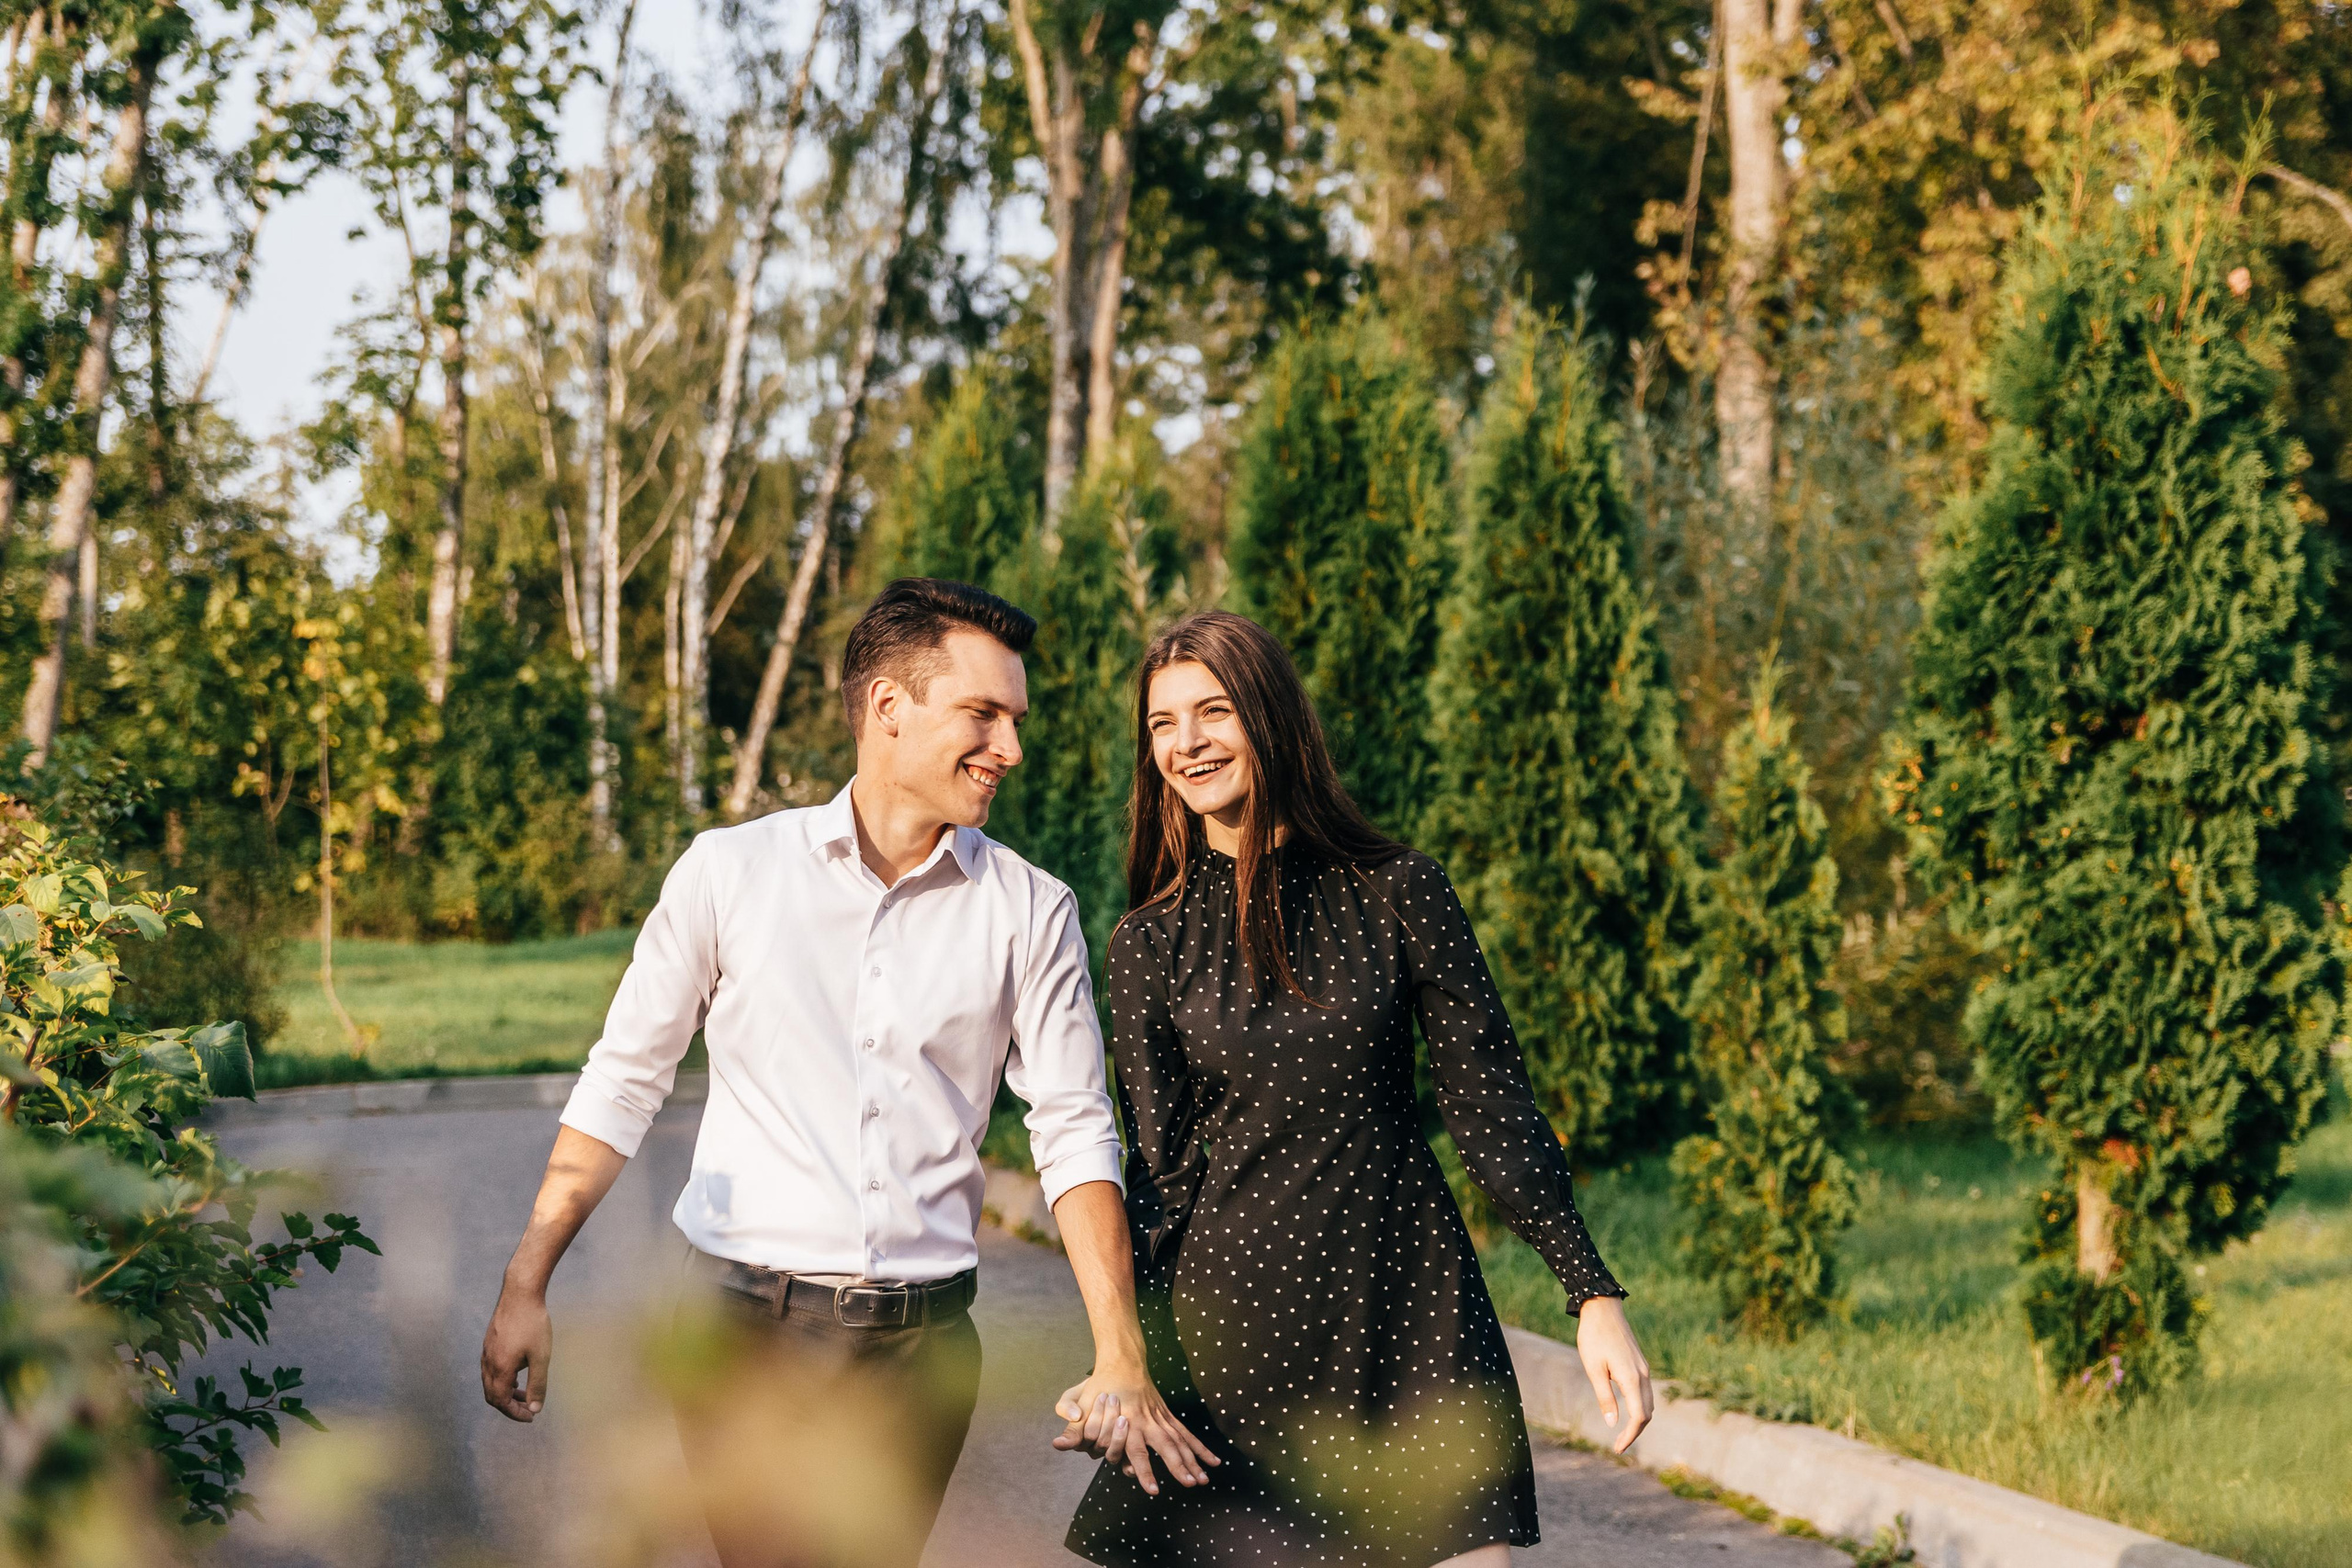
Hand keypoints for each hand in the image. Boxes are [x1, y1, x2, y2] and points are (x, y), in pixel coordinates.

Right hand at [481, 1282, 552, 1421]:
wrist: (520, 1292)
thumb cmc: (533, 1323)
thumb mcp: (541, 1357)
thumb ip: (538, 1384)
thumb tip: (535, 1409)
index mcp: (499, 1369)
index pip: (501, 1402)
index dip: (515, 1413)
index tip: (531, 1417)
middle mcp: (488, 1362)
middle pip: (492, 1395)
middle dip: (510, 1405)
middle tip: (529, 1408)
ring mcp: (487, 1352)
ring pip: (491, 1382)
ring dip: (506, 1392)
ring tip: (526, 1392)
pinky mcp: (489, 1342)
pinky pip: (491, 1369)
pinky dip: (503, 1379)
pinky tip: (519, 1372)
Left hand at [1051, 1362, 1220, 1494]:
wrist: (1122, 1360)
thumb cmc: (1099, 1385)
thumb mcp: (1079, 1402)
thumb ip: (1071, 1426)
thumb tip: (1057, 1445)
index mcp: (1127, 1420)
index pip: (1136, 1450)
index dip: (1144, 1470)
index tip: (1153, 1489)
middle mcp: (1147, 1421)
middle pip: (1165, 1446)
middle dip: (1178, 1466)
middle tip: (1190, 1484)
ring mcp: (1159, 1417)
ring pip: (1179, 1441)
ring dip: (1193, 1460)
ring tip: (1204, 1480)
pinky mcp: (1166, 1415)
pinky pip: (1185, 1433)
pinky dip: (1200, 1447)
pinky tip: (1213, 1461)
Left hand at [1576, 1294, 1651, 1453]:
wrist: (1602, 1308)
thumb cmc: (1594, 1337)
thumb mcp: (1594, 1369)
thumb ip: (1605, 1398)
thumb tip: (1613, 1424)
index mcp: (1632, 1378)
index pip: (1639, 1417)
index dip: (1630, 1435)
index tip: (1618, 1448)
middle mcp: (1643, 1375)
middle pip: (1647, 1413)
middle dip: (1635, 1432)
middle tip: (1618, 1446)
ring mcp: (1644, 1368)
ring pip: (1649, 1403)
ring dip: (1638, 1420)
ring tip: (1622, 1433)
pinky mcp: (1640, 1363)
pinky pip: (1645, 1392)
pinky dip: (1639, 1406)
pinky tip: (1626, 1410)